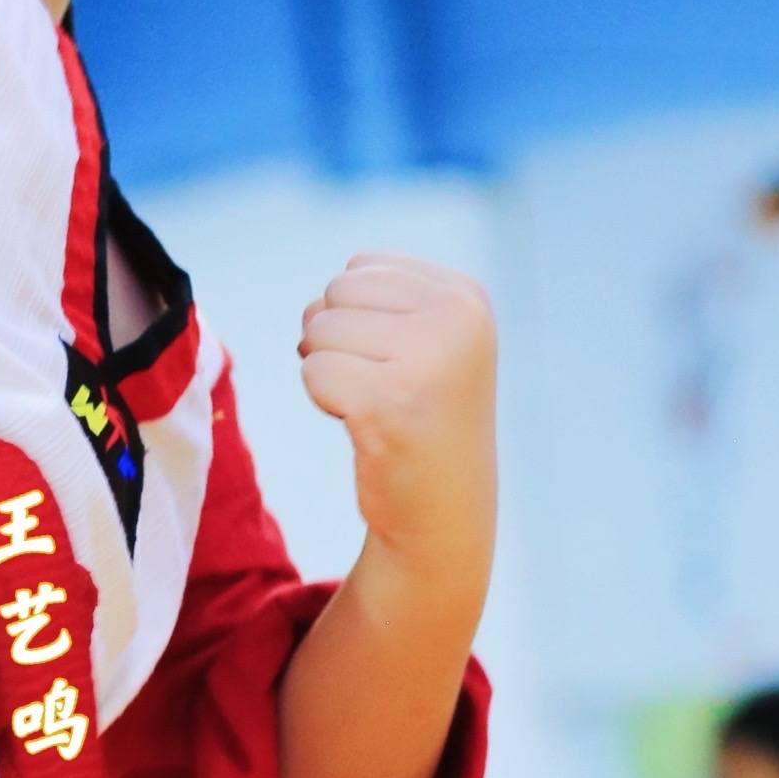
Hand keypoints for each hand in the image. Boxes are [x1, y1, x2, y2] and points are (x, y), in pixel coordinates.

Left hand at [299, 254, 495, 585]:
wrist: (443, 510)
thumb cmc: (418, 416)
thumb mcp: (421, 336)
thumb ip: (374, 295)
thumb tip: (314, 309)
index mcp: (466, 296)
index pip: (360, 267)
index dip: (356, 318)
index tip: (400, 362)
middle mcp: (458, 319)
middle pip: (335, 293)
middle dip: (337, 341)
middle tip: (382, 387)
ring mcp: (428, 359)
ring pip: (318, 330)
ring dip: (330, 372)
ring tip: (377, 405)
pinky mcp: (390, 402)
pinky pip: (313, 373)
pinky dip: (325, 402)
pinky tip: (367, 425)